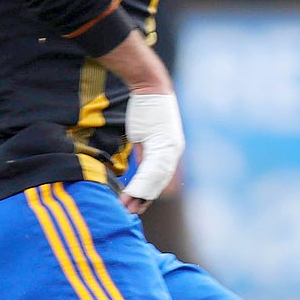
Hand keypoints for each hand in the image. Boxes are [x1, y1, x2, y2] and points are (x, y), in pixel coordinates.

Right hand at [121, 91, 184, 214]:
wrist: (150, 86)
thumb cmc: (147, 109)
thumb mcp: (147, 135)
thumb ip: (147, 153)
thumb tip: (142, 167)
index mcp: (172, 150)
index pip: (161, 179)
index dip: (149, 194)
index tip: (138, 206)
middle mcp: (173, 151)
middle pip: (158, 183)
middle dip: (144, 200)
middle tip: (131, 213)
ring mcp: (168, 148)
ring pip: (154, 180)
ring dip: (139, 195)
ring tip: (126, 207)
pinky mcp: (160, 143)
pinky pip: (149, 170)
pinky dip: (139, 184)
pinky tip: (129, 193)